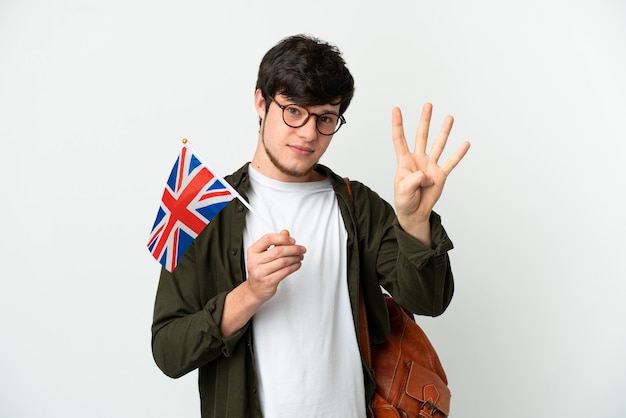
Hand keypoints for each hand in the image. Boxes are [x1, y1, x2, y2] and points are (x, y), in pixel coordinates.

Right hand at [245, 229, 305, 303]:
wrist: (255, 289)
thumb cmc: (260, 269)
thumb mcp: (263, 254)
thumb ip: (275, 243)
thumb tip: (285, 232)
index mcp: (252, 251)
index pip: (268, 239)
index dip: (282, 238)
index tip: (292, 240)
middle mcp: (254, 261)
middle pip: (278, 251)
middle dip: (293, 249)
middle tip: (302, 249)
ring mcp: (261, 272)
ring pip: (283, 261)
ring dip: (295, 258)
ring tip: (300, 256)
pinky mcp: (269, 282)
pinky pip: (285, 271)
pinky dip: (294, 267)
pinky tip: (297, 264)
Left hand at [392, 103, 469, 243]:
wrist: (414, 212)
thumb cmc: (404, 200)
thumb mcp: (403, 190)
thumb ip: (414, 180)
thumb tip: (427, 175)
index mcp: (404, 161)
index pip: (399, 139)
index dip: (397, 125)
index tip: (396, 109)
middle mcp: (418, 159)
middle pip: (421, 136)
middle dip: (425, 120)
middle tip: (428, 105)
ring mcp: (430, 166)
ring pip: (438, 145)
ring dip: (444, 131)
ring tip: (449, 118)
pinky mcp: (440, 175)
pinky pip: (451, 163)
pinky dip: (459, 154)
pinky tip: (465, 144)